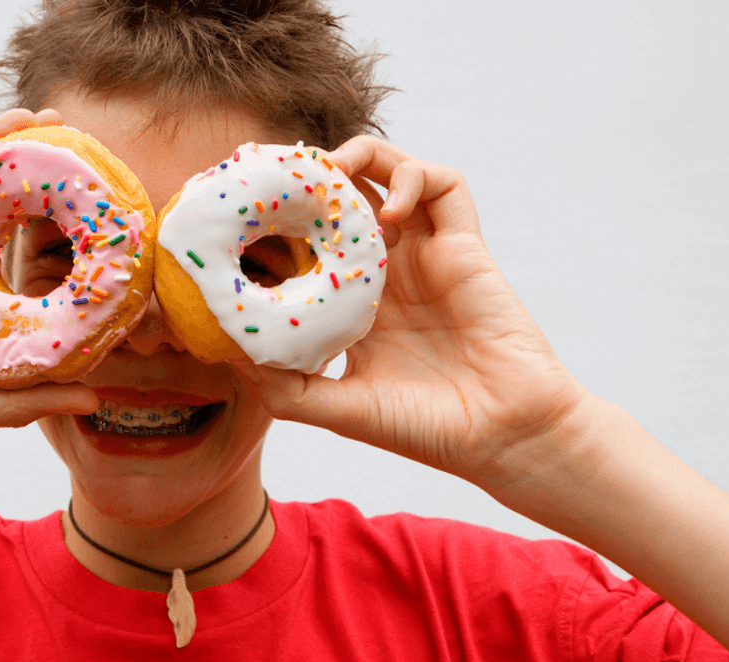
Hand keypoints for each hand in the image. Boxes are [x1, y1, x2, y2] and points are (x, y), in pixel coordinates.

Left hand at [237, 136, 589, 493]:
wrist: (502, 437)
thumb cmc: (427, 428)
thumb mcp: (338, 410)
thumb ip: (285, 388)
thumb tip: (227, 354)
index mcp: (355, 303)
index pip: (308, 242)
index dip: (278, 220)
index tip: (241, 210)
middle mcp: (388, 271)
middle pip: (345, 197)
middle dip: (311, 175)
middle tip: (276, 169)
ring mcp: (426, 254)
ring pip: (391, 174)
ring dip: (360, 156)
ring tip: (330, 169)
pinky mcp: (465, 245)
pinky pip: (445, 185)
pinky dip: (413, 177)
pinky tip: (388, 210)